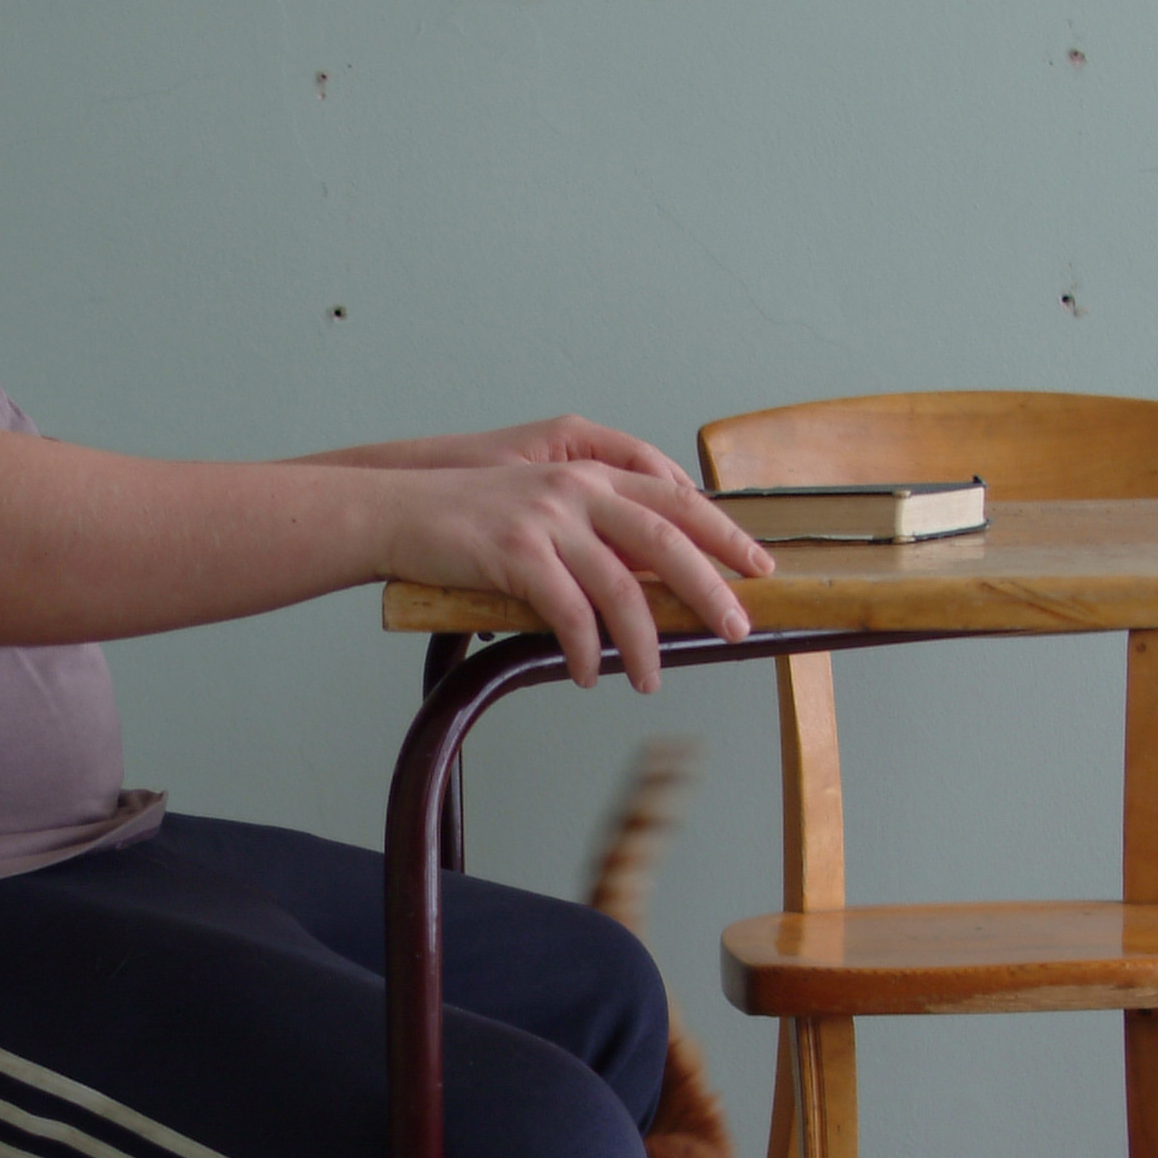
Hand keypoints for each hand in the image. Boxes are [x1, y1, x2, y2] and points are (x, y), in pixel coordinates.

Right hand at [371, 449, 774, 695]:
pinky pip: (568, 613)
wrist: (398, 512)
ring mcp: (548, 518)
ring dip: (643, 643)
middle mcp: (578, 490)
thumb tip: (642, 587)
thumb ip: (590, 537)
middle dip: (709, 589)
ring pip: (621, 587)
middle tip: (737, 628)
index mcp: (591, 476)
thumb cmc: (468, 523)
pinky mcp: (516, 552)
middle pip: (667, 541)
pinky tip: (587, 676)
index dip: (724, 534)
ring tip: (649, 680)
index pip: (676, 502)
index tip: (758, 566)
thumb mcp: (540, 514)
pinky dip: (584, 652)